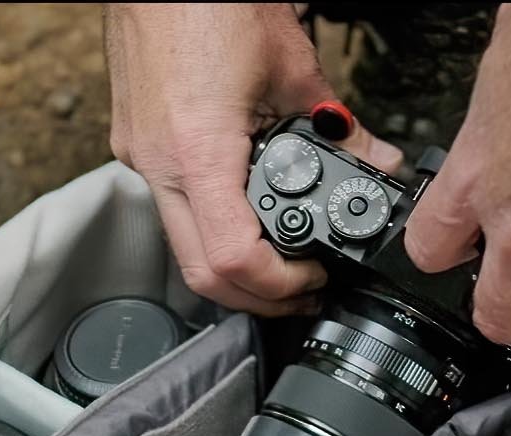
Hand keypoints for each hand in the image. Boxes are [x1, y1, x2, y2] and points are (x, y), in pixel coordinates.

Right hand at [106, 2, 400, 314]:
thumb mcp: (294, 66)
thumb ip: (339, 127)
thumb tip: (374, 161)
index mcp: (197, 151)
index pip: (232, 260)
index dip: (278, 286)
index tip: (312, 278)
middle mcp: (158, 163)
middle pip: (200, 272)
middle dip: (255, 294)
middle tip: (300, 288)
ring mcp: (139, 154)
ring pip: (183, 243)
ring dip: (232, 259)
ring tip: (279, 250)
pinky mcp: (136, 140)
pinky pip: (173, 202)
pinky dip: (213, 216)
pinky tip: (244, 199)